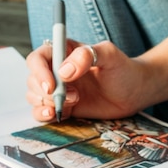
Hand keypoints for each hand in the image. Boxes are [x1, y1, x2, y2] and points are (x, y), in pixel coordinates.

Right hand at [26, 39, 147, 120]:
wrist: (134, 92)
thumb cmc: (123, 70)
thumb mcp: (110, 55)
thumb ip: (87, 56)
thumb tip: (64, 70)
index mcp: (64, 52)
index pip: (38, 59)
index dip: (39, 72)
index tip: (52, 86)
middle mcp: (57, 70)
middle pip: (33, 80)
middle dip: (47, 92)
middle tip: (73, 96)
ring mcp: (60, 89)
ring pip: (35, 97)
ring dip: (47, 103)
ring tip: (73, 103)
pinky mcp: (64, 106)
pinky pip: (42, 111)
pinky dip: (43, 115)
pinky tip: (56, 115)